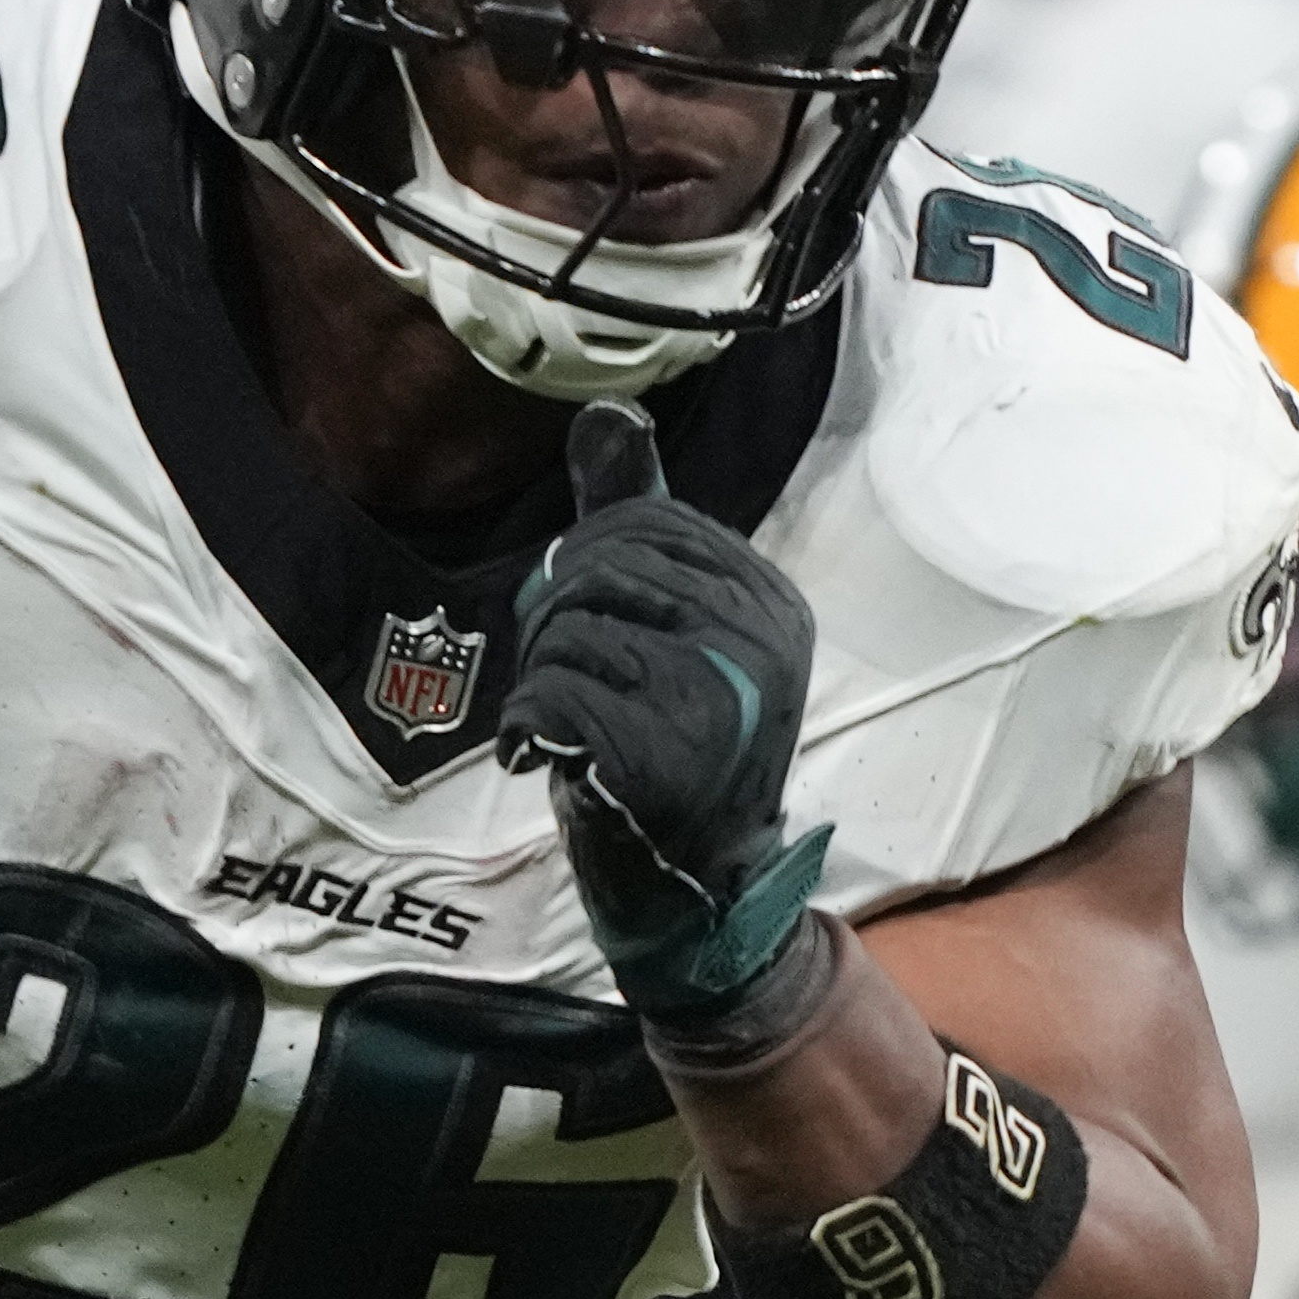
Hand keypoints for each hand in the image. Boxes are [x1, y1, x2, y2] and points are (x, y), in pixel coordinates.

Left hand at [497, 402, 831, 1025]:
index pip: (643, 523)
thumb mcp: (668, 625)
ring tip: (568, 724)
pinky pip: (551, 695)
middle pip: (601, 564)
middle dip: (554, 617)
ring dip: (540, 678)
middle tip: (564, 679)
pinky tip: (550, 761)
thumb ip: (637, 520)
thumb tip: (605, 411)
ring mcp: (721, 698)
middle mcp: (762, 641)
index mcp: (771, 601)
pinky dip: (528, 728)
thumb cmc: (675, 746)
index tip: (590, 630)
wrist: (697, 888)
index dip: (586, 565)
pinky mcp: (666, 755)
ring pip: (568, 627)